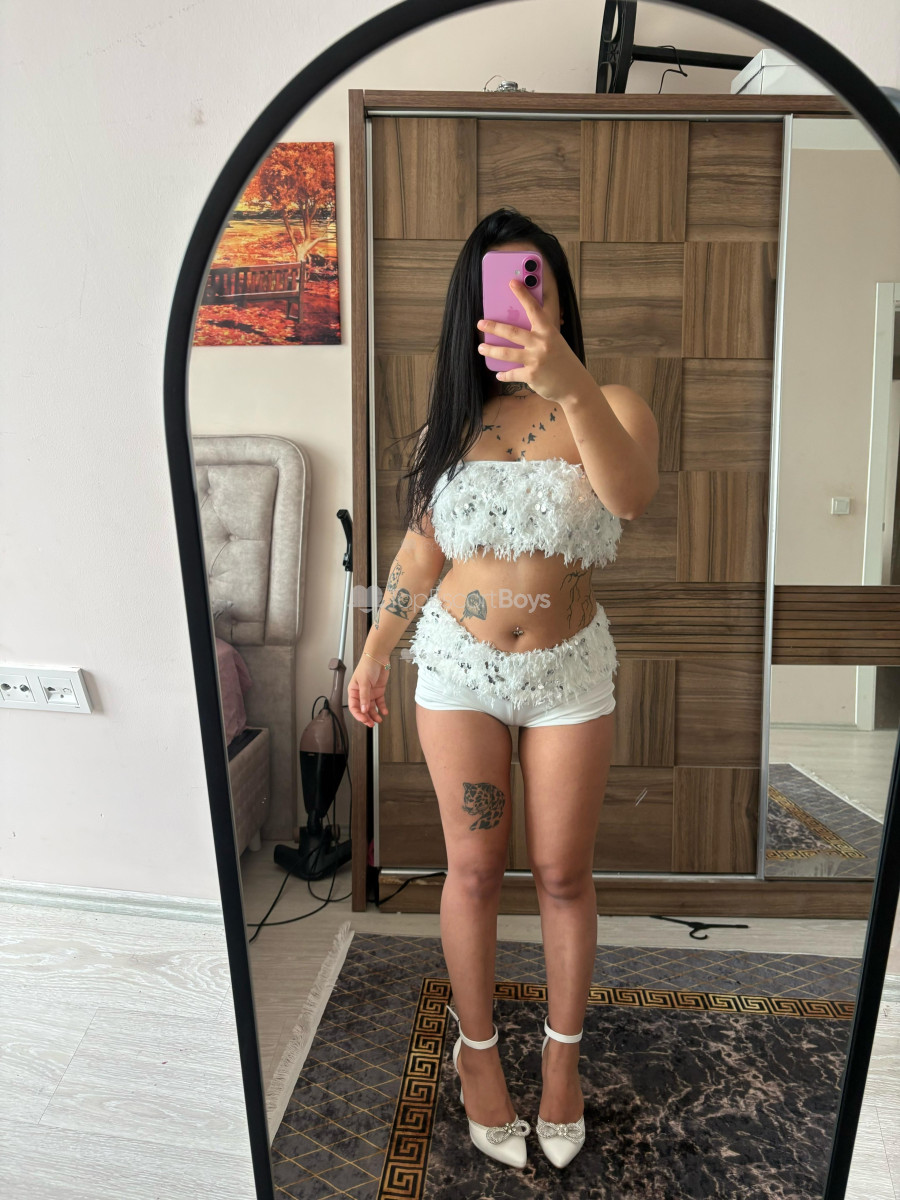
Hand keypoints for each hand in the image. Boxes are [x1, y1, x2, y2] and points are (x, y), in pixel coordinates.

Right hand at [348, 657, 389, 727]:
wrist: (378, 657)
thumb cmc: (367, 665)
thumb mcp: (364, 682)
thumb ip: (365, 697)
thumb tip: (364, 710)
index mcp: (353, 691)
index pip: (354, 707)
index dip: (358, 715)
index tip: (364, 720)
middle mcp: (361, 693)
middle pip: (363, 709)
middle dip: (367, 717)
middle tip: (371, 724)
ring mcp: (370, 693)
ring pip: (371, 708)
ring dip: (375, 714)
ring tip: (379, 720)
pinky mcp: (379, 691)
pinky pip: (380, 702)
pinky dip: (382, 708)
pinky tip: (384, 712)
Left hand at [476, 279, 590, 403]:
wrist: (575, 386)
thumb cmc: (563, 362)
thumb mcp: (555, 343)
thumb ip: (539, 336)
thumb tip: (515, 332)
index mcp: (549, 331)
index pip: (534, 309)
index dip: (522, 295)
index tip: (512, 283)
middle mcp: (542, 343)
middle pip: (512, 331)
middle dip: (493, 326)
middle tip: (480, 323)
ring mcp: (536, 360)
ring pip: (506, 353)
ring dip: (491, 350)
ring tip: (481, 348)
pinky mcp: (531, 376)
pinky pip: (511, 373)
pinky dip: (504, 374)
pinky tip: (499, 374)